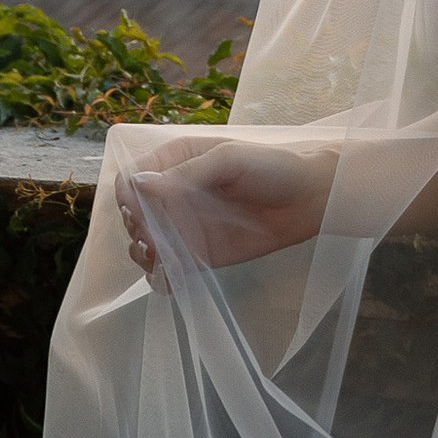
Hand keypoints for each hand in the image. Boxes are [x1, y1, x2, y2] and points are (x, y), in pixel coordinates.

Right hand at [119, 135, 335, 284]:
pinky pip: (166, 270)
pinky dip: (161, 277)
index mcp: (175, 161)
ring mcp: (183, 227)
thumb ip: (187, 173)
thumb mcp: (230, 159)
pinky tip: (171, 277)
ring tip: (162, 256)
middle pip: (131, 215)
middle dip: (135, 228)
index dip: (128, 196)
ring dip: (143, 254)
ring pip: (143, 245)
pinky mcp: (197, 254)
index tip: (139, 211)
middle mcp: (173, 195)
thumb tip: (141, 185)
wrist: (309, 199)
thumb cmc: (273, 167)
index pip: (131, 178)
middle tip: (154, 238)